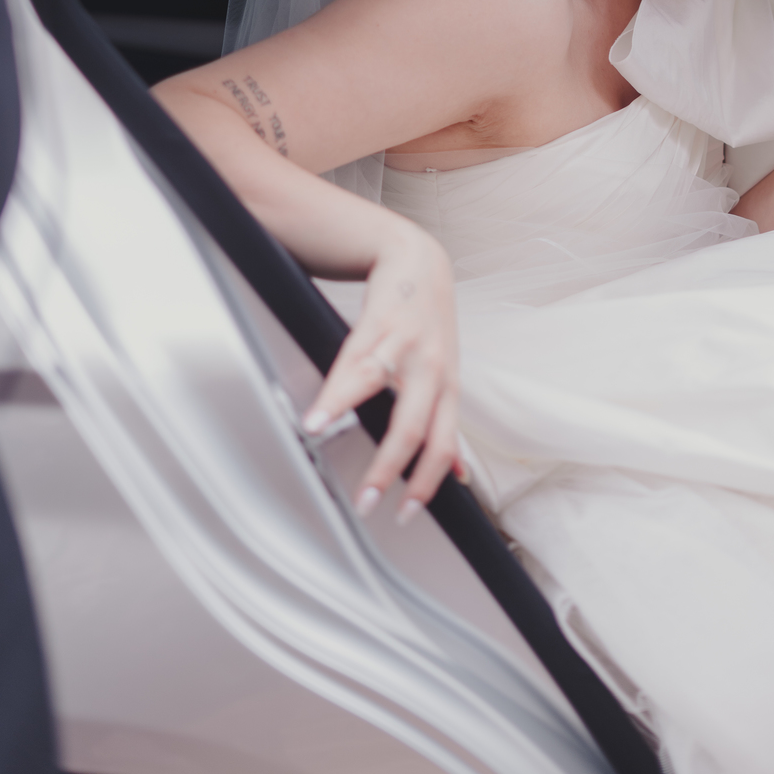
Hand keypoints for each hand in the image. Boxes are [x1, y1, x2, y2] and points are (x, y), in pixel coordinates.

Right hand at [303, 214, 461, 524]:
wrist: (419, 259)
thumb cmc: (428, 323)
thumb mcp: (446, 373)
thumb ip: (446, 421)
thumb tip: (459, 474)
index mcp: (447, 387)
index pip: (443, 444)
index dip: (427, 482)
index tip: (404, 514)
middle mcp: (431, 368)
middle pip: (413, 425)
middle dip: (387, 468)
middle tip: (365, 501)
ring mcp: (406, 343)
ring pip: (378, 385)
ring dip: (344, 413)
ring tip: (317, 435)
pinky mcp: (379, 321)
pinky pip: (353, 356)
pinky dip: (332, 385)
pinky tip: (315, 404)